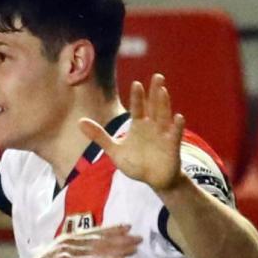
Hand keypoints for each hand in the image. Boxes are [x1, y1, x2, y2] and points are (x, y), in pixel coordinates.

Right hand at [7, 224, 140, 257]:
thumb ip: (68, 256)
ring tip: (134, 248)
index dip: (111, 229)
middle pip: (99, 238)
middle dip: (120, 237)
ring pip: (98, 248)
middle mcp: (68, 242)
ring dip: (118, 248)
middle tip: (137, 236)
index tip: (126, 227)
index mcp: (65, 240)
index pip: (92, 232)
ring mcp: (67, 251)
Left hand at [78, 73, 184, 192]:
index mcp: (139, 125)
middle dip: (155, 92)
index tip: (136, 84)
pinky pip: (175, 134)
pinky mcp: (172, 146)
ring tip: (163, 91)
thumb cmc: (136, 163)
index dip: (137, 97)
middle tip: (157, 76)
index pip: (137, 108)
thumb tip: (79, 122)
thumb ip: (99, 136)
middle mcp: (152, 126)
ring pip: (164, 116)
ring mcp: (163, 135)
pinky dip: (177, 127)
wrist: (153, 180)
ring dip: (164, 104)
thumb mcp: (114, 150)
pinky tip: (178, 117)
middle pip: (154, 106)